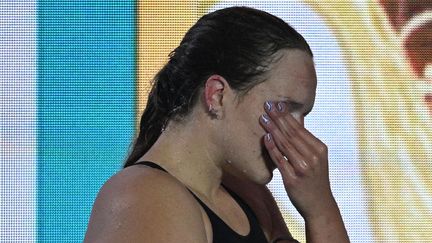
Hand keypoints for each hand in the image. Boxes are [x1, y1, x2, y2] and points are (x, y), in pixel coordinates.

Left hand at [259, 101, 335, 219]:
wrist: (320, 205)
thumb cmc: (315, 180)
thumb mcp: (316, 158)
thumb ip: (305, 142)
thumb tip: (293, 122)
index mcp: (319, 149)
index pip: (300, 129)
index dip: (287, 115)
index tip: (277, 104)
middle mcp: (313, 157)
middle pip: (291, 133)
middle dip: (278, 118)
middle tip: (267, 105)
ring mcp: (303, 168)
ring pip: (285, 144)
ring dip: (273, 129)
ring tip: (263, 118)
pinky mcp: (293, 178)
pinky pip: (280, 160)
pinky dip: (272, 148)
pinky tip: (266, 138)